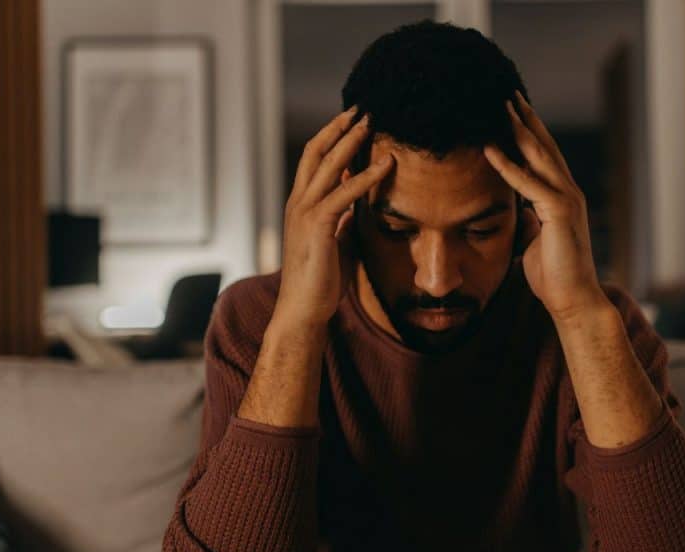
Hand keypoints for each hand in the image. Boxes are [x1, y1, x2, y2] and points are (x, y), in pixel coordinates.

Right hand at [274, 107, 394, 327]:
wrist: (302, 310)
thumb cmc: (318, 281)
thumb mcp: (332, 243)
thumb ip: (339, 222)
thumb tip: (350, 209)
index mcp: (301, 205)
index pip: (314, 160)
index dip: (332, 138)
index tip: (352, 122)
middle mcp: (299, 203)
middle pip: (316, 152)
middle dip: (339, 128)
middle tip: (362, 108)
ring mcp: (305, 213)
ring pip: (328, 165)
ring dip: (351, 141)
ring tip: (372, 122)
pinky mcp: (318, 227)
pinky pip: (345, 194)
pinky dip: (366, 177)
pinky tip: (386, 165)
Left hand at [484, 91, 607, 322]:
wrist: (573, 301)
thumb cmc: (555, 277)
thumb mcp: (535, 242)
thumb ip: (531, 223)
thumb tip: (522, 215)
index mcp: (561, 198)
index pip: (543, 157)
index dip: (529, 133)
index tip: (512, 112)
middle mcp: (568, 193)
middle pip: (544, 147)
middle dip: (526, 120)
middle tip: (508, 95)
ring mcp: (566, 200)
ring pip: (540, 157)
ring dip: (519, 131)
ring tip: (501, 107)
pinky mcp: (559, 213)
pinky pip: (529, 184)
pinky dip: (508, 166)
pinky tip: (490, 150)